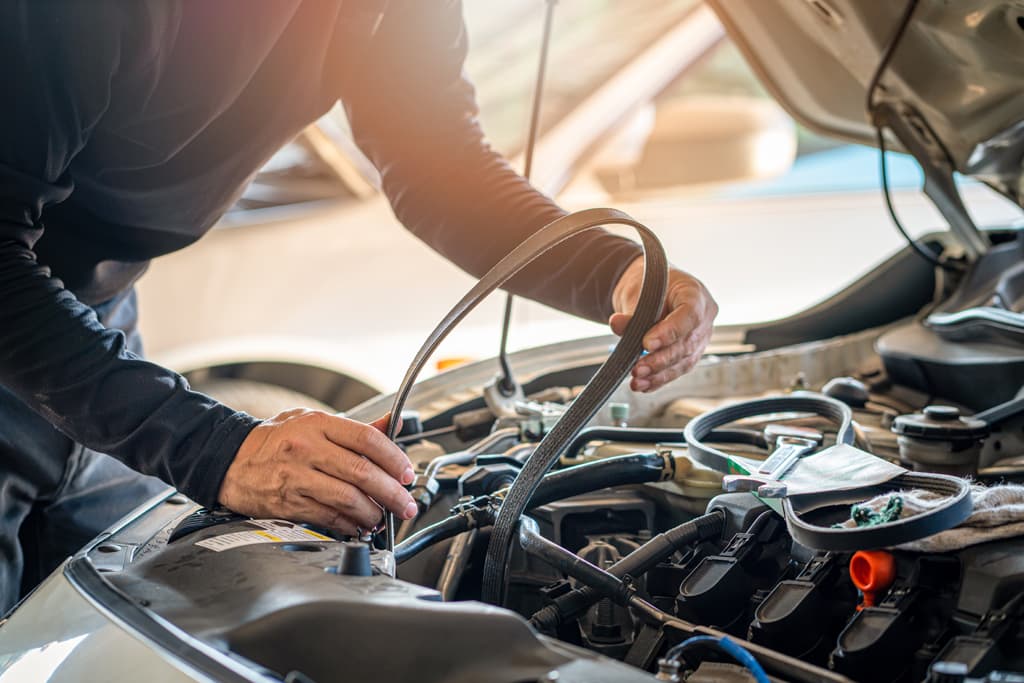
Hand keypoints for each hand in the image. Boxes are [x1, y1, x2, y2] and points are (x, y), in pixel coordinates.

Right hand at [218, 410, 416, 535]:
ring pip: (348, 498)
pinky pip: (329, 517)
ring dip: (373, 512)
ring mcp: (296, 477)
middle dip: (392, 492)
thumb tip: (392, 425)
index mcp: (318, 424)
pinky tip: (359, 524)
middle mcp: (307, 449)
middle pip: (362, 472)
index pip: (367, 439)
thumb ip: (354, 427)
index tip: (407, 473)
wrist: (228, 459)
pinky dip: (350, 524)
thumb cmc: (274, 440)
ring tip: (383, 517)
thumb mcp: (312, 421)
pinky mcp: (288, 503)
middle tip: (405, 504)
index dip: (394, 458)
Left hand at [610, 256, 717, 392]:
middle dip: (660, 360)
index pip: (689, 315)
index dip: (669, 332)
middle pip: (686, 344)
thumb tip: (616, 324)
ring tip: (637, 381)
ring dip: (659, 374)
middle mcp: (704, 319)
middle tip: (638, 368)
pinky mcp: (692, 354)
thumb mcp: (640, 293)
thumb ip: (631, 311)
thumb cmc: (652, 287)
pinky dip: (659, 379)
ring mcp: (701, 338)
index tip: (647, 344)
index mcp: (696, 295)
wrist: (655, 292)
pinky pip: (678, 370)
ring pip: (684, 361)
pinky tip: (644, 386)